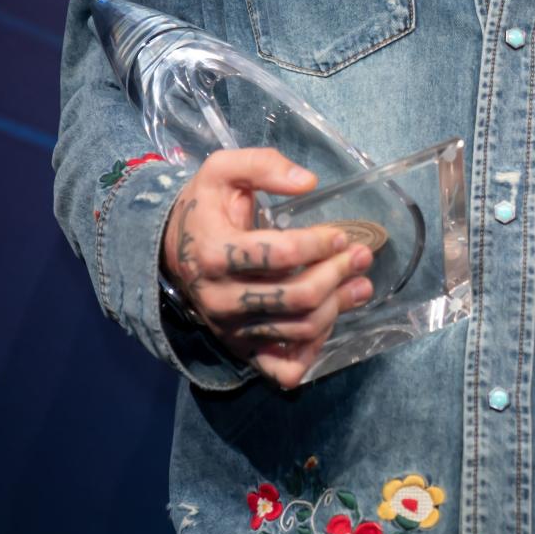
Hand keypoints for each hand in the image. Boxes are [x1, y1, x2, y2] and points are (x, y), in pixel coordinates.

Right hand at [160, 148, 374, 389]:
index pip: (279, 254)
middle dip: (338, 274)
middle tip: (362, 256)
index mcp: (215, 252)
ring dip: (338, 307)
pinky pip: (282, 369)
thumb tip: (308, 182)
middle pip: (297, 297)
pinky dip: (310, 354)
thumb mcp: (223, 170)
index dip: (318, 244)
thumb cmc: (205, 207)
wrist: (172, 249)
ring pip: (299, 330)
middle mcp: (221, 298)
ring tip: (362, 284)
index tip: (341, 234)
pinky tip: (328, 325)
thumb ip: (263, 165)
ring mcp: (231, 329)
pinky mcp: (240, 348)